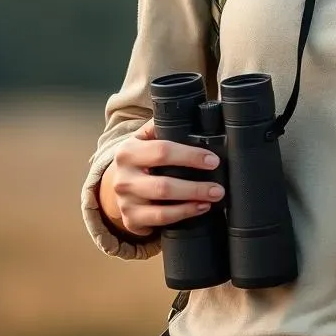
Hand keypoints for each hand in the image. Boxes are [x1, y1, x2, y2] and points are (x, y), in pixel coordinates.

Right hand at [100, 119, 224, 236]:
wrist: (116, 181)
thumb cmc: (141, 155)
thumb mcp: (145, 137)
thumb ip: (163, 125)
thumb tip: (194, 113)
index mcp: (128, 152)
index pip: (163, 152)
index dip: (191, 157)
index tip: (213, 161)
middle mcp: (123, 179)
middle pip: (164, 186)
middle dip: (196, 188)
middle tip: (219, 188)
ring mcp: (125, 202)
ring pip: (162, 210)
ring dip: (191, 206)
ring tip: (212, 199)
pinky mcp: (131, 220)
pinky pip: (159, 222)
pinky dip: (181, 216)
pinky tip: (198, 209)